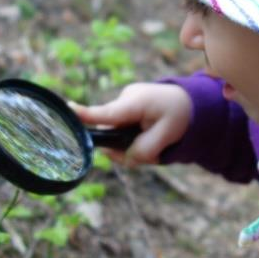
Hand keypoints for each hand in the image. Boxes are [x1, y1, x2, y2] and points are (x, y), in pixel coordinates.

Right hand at [72, 83, 191, 165]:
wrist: (191, 103)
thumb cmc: (180, 116)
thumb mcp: (168, 137)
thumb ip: (144, 150)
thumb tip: (123, 157)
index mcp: (136, 103)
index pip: (106, 113)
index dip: (85, 115)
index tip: (68, 110)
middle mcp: (124, 100)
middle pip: (109, 132)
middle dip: (124, 147)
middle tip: (153, 149)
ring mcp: (123, 104)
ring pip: (115, 135)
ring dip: (131, 144)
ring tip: (156, 140)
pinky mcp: (123, 110)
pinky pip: (120, 131)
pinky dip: (133, 138)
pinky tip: (149, 135)